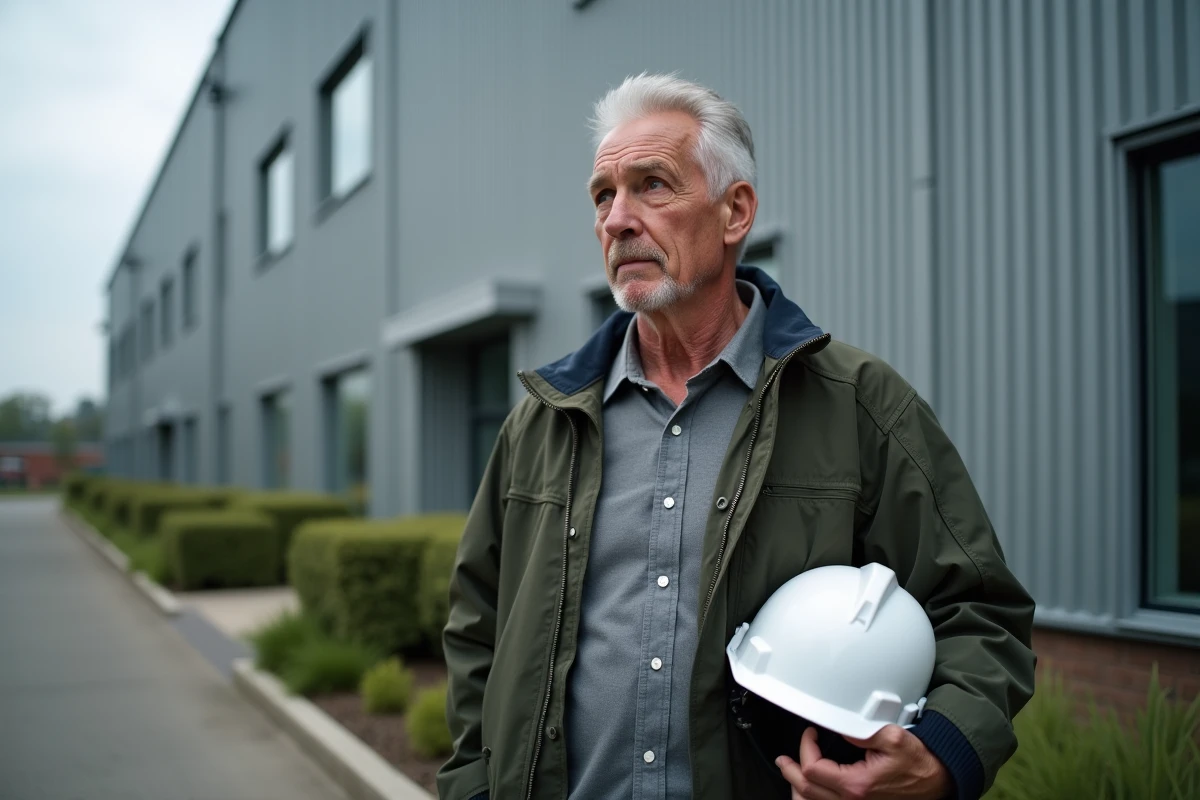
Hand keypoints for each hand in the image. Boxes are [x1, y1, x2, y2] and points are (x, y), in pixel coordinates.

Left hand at [775, 725, 951, 799]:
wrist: (937, 780)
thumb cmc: (918, 762)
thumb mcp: (893, 737)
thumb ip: (863, 730)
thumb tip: (840, 724)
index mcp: (857, 784)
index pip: (813, 768)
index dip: (805, 748)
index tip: (810, 734)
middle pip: (807, 790)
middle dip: (791, 771)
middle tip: (784, 759)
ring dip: (798, 788)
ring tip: (791, 774)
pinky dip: (812, 797)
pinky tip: (809, 789)